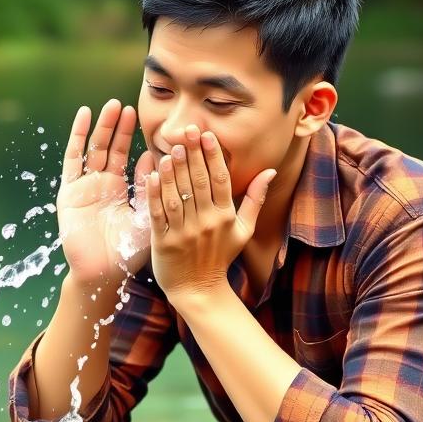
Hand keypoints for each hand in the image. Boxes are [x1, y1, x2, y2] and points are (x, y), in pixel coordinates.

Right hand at [56, 99, 154, 288]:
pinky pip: (73, 158)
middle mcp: (103, 186)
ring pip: (95, 149)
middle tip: (131, 107)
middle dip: (121, 128)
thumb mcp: (147, 216)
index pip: (132, 161)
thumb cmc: (129, 252)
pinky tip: (84, 114)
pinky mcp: (70, 190)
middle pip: (113, 149)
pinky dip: (77, 135)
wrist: (103, 272)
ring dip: (103, 127)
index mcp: (122, 193)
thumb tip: (156, 158)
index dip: (140, 143)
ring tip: (114, 106)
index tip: (149, 122)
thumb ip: (151, 188)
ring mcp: (85, 186)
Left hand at [145, 124, 274, 301]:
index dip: (214, 156)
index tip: (208, 135)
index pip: (220, 180)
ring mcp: (184, 233)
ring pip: (178, 196)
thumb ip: (255, 199)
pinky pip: (159, 214)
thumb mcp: (243, 230)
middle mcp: (205, 223)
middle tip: (188, 131)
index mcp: (225, 217)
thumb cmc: (220, 258)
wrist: (198, 290)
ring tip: (170, 148)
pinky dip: (155, 194)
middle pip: (199, 183)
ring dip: (174, 171)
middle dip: (193, 155)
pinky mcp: (164, 242)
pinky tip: (152, 175)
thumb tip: (270, 171)